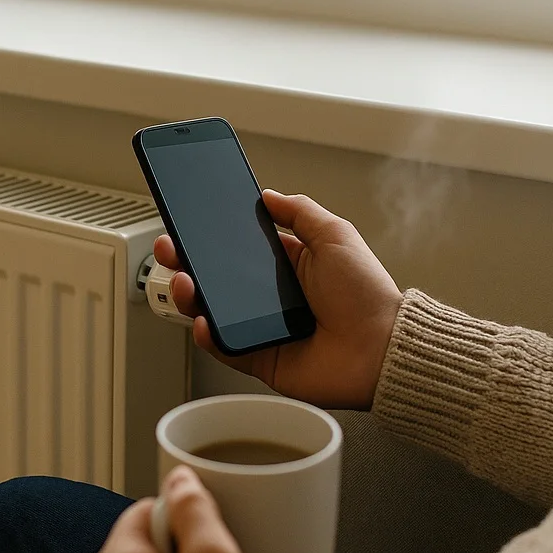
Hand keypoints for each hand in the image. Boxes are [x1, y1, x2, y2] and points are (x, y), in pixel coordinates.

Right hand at [155, 189, 401, 409]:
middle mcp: (272, 298)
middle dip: (187, 263)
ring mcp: (264, 329)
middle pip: (217, 279)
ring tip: (186, 283)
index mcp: (288, 266)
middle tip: (170, 250)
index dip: (211, 237)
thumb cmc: (366, 293)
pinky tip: (204, 321)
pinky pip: (225, 347)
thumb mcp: (335, 235)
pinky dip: (209, 336)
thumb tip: (267, 194)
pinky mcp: (261, 359)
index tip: (187, 223)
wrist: (382, 348)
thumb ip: (299, 211)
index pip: (238, 248)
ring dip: (191, 296)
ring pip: (213, 311)